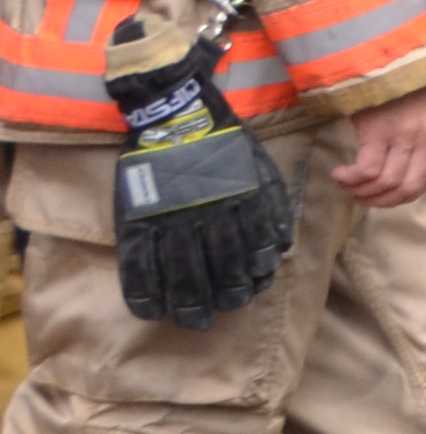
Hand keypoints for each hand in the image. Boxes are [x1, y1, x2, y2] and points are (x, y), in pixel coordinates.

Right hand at [111, 124, 295, 328]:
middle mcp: (210, 212)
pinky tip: (151, 310)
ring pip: (181, 272)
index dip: (254, 277)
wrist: (177, 113)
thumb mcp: (260, 169)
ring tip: (193, 320)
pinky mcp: (138, 216)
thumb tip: (278, 250)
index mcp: (243, 200)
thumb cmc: (225, 144)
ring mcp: (170, 216)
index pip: (254, 251)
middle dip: (224, 297)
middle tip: (221, 312)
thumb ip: (272, 208)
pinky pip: (139, 262)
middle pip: (219, 268)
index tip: (251, 289)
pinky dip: (143, 291)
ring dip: (189, 302)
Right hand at [332, 83, 425, 210]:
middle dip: (384, 200)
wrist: (384, 51)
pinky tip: (341, 174)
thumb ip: (425, 134)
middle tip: (363, 198)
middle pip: (409, 185)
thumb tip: (407, 165)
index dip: (408, 194)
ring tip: (348, 185)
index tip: (388, 196)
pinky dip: (352, 179)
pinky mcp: (379, 129)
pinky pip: (368, 170)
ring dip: (364, 192)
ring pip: (387, 181)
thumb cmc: (399, 79)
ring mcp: (405, 132)